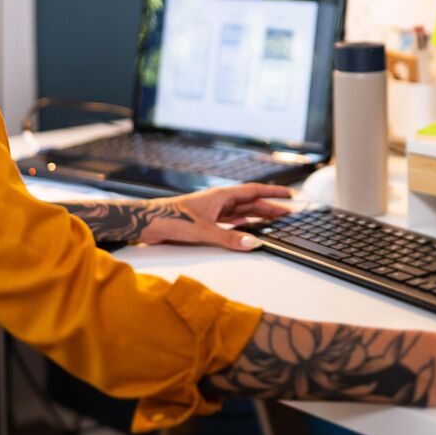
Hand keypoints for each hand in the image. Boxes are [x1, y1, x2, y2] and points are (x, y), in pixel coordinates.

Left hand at [138, 183, 292, 250]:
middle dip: (269, 206)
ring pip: (240, 212)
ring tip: (273, 220)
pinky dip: (241, 224)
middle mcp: (218, 201)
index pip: (254, 191)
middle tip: (287, 212)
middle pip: (250, 202)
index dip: (272, 193)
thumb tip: (254, 243)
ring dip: (256, 216)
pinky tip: (247, 228)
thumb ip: (230, 238)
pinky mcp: (204, 221)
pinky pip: (229, 221)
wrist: (147, 222)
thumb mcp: (204, 231)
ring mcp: (211, 210)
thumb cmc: (171, 219)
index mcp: (221, 196)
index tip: (288, 194)